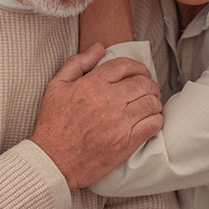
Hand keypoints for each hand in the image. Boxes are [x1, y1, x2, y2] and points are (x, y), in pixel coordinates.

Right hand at [30, 43, 162, 189]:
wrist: (52, 160)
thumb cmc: (53, 124)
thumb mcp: (56, 86)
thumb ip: (77, 63)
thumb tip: (99, 47)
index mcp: (92, 84)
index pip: (125, 66)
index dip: (137, 67)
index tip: (139, 73)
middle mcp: (108, 100)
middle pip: (143, 83)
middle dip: (148, 84)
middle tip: (146, 89)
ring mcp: (119, 122)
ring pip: (152, 103)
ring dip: (153, 102)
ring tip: (147, 105)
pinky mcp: (127, 142)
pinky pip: (153, 124)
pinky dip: (155, 120)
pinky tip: (148, 121)